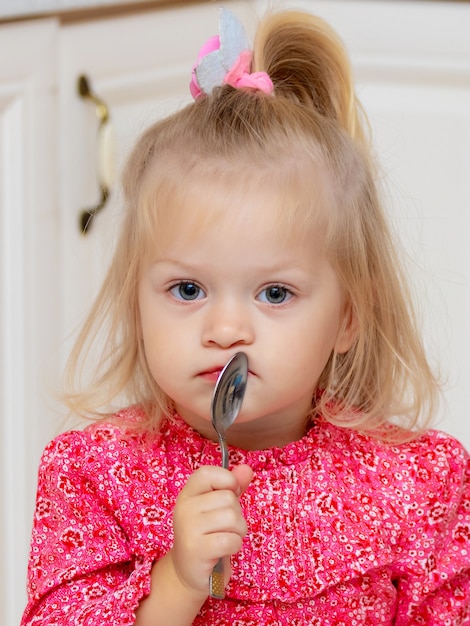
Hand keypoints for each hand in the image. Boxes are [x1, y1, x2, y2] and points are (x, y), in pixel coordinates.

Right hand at [169, 464, 252, 598]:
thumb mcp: (218, 507)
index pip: (208, 473)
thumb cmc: (207, 534)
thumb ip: (232, 486)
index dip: (227, 481)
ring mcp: (188, 528)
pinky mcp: (196, 549)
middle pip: (228, 498)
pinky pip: (230, 540)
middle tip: (223, 527)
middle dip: (236, 514)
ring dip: (238, 531)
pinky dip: (234, 545)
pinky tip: (223, 550)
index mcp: (188, 493)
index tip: (230, 494)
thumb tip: (247, 469)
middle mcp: (184, 507)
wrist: (188, 571)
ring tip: (225, 538)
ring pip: (232, 518)